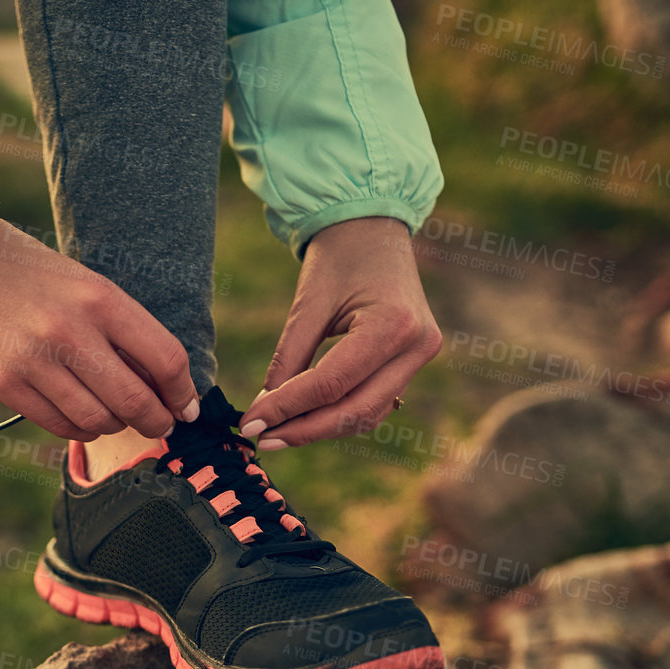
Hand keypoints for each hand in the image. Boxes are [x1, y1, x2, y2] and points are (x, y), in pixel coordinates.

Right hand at [0, 213, 198, 440]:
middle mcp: (69, 331)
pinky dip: (77, 428)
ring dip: (113, 425)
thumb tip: (162, 389)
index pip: (165, 359)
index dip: (183, 392)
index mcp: (100, 299)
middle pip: (134, 401)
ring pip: (96, 421)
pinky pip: (56, 425)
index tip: (184, 406)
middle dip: (156, 422)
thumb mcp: (87, 286)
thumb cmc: (34, 274)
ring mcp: (33, 360)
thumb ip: (122, 332)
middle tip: (159, 425)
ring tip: (113, 416)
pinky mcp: (2, 383)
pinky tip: (80, 416)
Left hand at [239, 216, 442, 448]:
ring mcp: (420, 358)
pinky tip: (304, 419)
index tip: (249, 422)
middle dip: (304, 430)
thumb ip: (289, 358)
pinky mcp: (412, 364)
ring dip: (320, 429)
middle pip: (355, 410)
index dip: (287, 408)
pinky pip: (374, 403)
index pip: (331, 384)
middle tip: (261, 437)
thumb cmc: (340, 258)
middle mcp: (416, 348)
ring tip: (275, 433)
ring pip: (367, 414)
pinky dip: (338, 415)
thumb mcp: (309, 304)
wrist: (375, 231)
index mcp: (392, 326)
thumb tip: (264, 409)